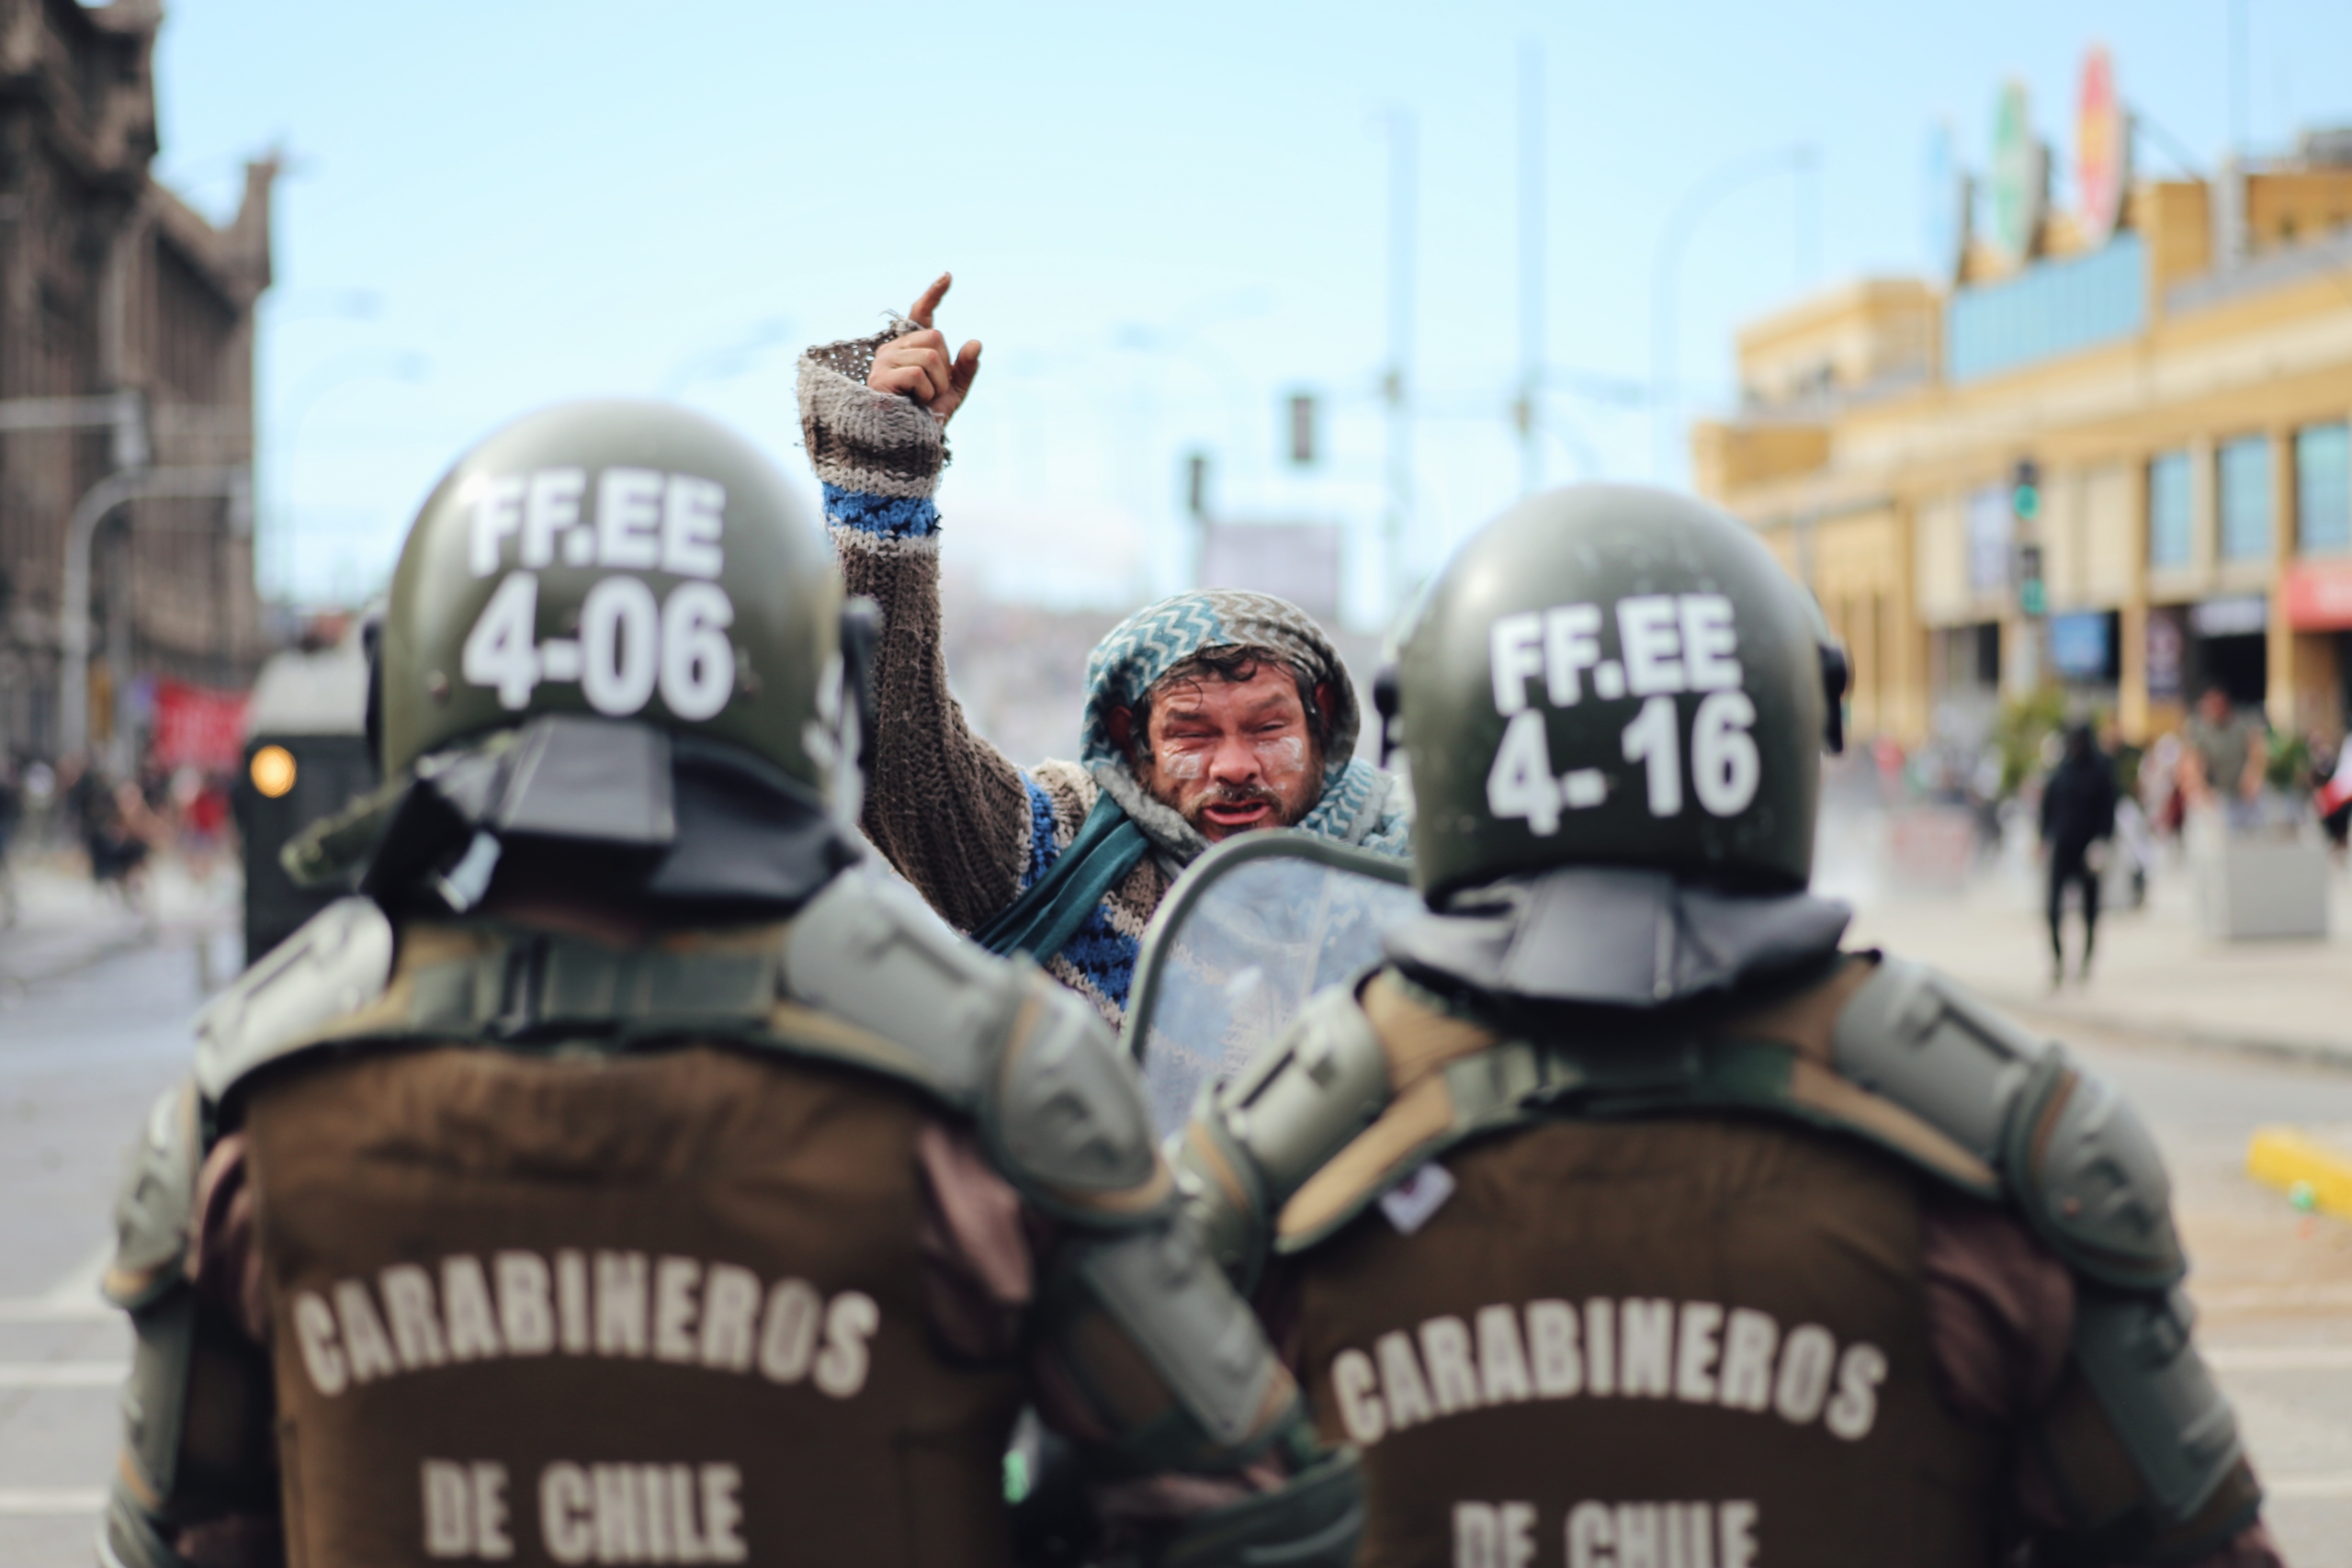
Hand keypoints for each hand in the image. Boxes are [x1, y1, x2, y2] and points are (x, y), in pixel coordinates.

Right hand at [868, 273, 981, 424]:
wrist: (907, 443)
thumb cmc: (926, 417)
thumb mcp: (954, 391)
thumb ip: (965, 368)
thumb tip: (975, 342)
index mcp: (909, 348)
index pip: (920, 314)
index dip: (933, 294)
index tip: (949, 276)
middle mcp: (893, 349)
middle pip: (936, 337)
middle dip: (945, 368)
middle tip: (932, 391)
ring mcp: (884, 362)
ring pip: (931, 356)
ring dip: (937, 384)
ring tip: (923, 399)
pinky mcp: (880, 378)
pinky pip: (919, 374)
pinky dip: (926, 393)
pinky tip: (915, 403)